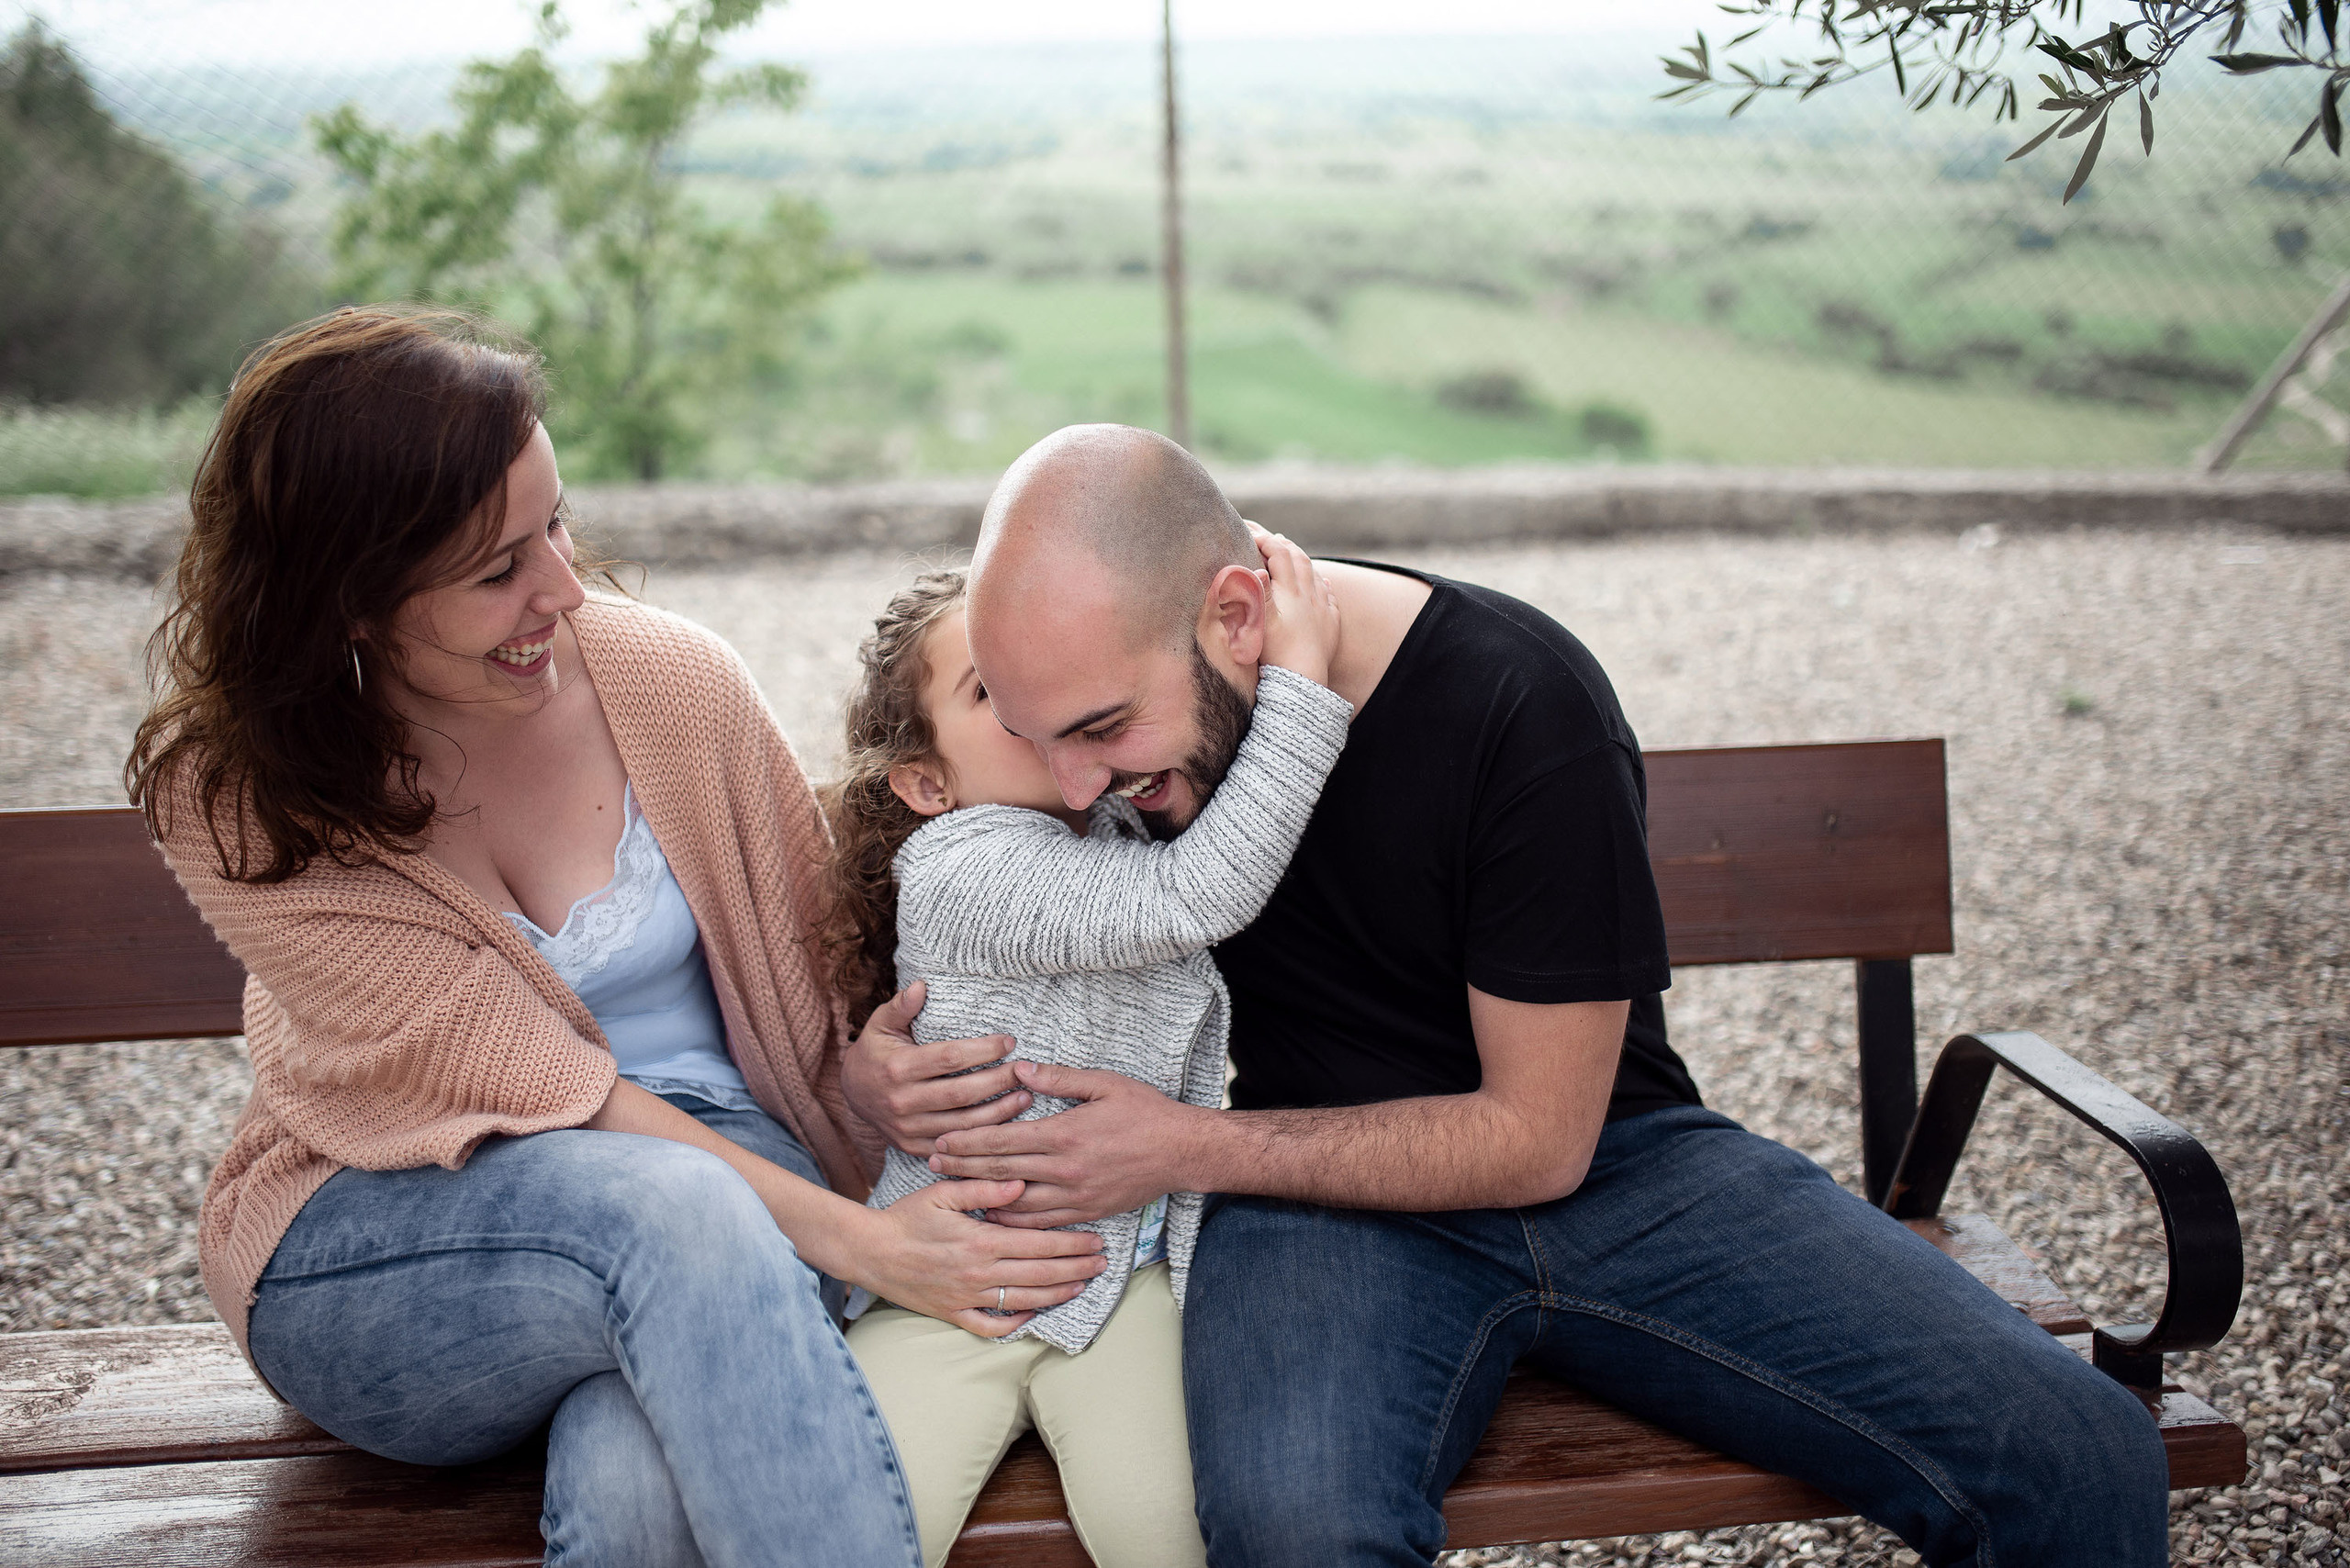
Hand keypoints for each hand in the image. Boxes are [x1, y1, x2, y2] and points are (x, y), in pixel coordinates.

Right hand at [841, 982, 1031, 1156]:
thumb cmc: (876, 1052)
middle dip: (998, 1081)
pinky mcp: (913, 1147)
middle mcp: (902, 1101)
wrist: (852, 1095)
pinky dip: (982, 1138)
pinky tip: (1005, 1124)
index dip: (983, 1049)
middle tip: (1025, 1070)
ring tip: (1027, 1096)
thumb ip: (901, 1006)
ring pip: (962, 1125)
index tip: (1009, 1041)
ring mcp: (907, 1129)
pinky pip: (954, 1146)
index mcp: (897, 1068)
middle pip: (961, 1093)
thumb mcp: (881, 1024)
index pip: (949, 1058)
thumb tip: (922, 985)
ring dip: (999, 1112)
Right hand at [857, 1178, 1108, 1337]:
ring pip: (1023, 1300)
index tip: (1096, 1241)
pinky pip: (990, 1326)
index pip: (1039, 1244)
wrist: (869, 1251)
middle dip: (1076, 1269)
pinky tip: (1032, 1312)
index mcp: (980, 1240)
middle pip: (1040, 1274)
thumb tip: (1021, 1184)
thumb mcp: (942, 1192)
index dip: (1072, 1244)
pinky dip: (1015, 1323)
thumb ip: (983, 1189)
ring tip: (1082, 1286)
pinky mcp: (953, 1314)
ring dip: (1057, 1294)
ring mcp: (967, 1297)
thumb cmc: (906, 1216)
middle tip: (1102, 1264)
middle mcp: (978, 1273)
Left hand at [928, 1061, 1204, 1227]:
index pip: (1001, 1140)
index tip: (942, 1139)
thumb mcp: (1103, 1084)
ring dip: (981, 1195)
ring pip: (1015, 1203)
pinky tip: (995, 1212)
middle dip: (962, 1166)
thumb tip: (1018, 1070)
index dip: (967, 1141)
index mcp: (1063, 1135)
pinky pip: (1040, 1222)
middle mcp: (1064, 1170)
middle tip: (932, 1163)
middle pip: (999, 1171)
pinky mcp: (1086, 1213)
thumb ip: (1058, 1078)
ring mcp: (1074, 1196)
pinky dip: (1013, 1219)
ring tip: (954, 1189)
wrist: (1182, 1152)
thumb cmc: (1145, 1112)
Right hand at [1254, 529, 1340, 687]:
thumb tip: (1256, 569)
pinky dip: (1321, 584)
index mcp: (1290, 592)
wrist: (1303, 681)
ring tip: (1291, 552)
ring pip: (1315, 574)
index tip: (1249, 531)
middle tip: (1270, 537)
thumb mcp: (1260, 623)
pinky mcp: (1331, 624)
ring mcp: (1323, 609)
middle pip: (1299, 559)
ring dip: (1302, 559)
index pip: (1279, 554)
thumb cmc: (1276, 653)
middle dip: (1283, 544)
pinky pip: (1329, 596)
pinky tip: (1320, 583)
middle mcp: (1310, 596)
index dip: (1264, 539)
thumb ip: (1258, 594)